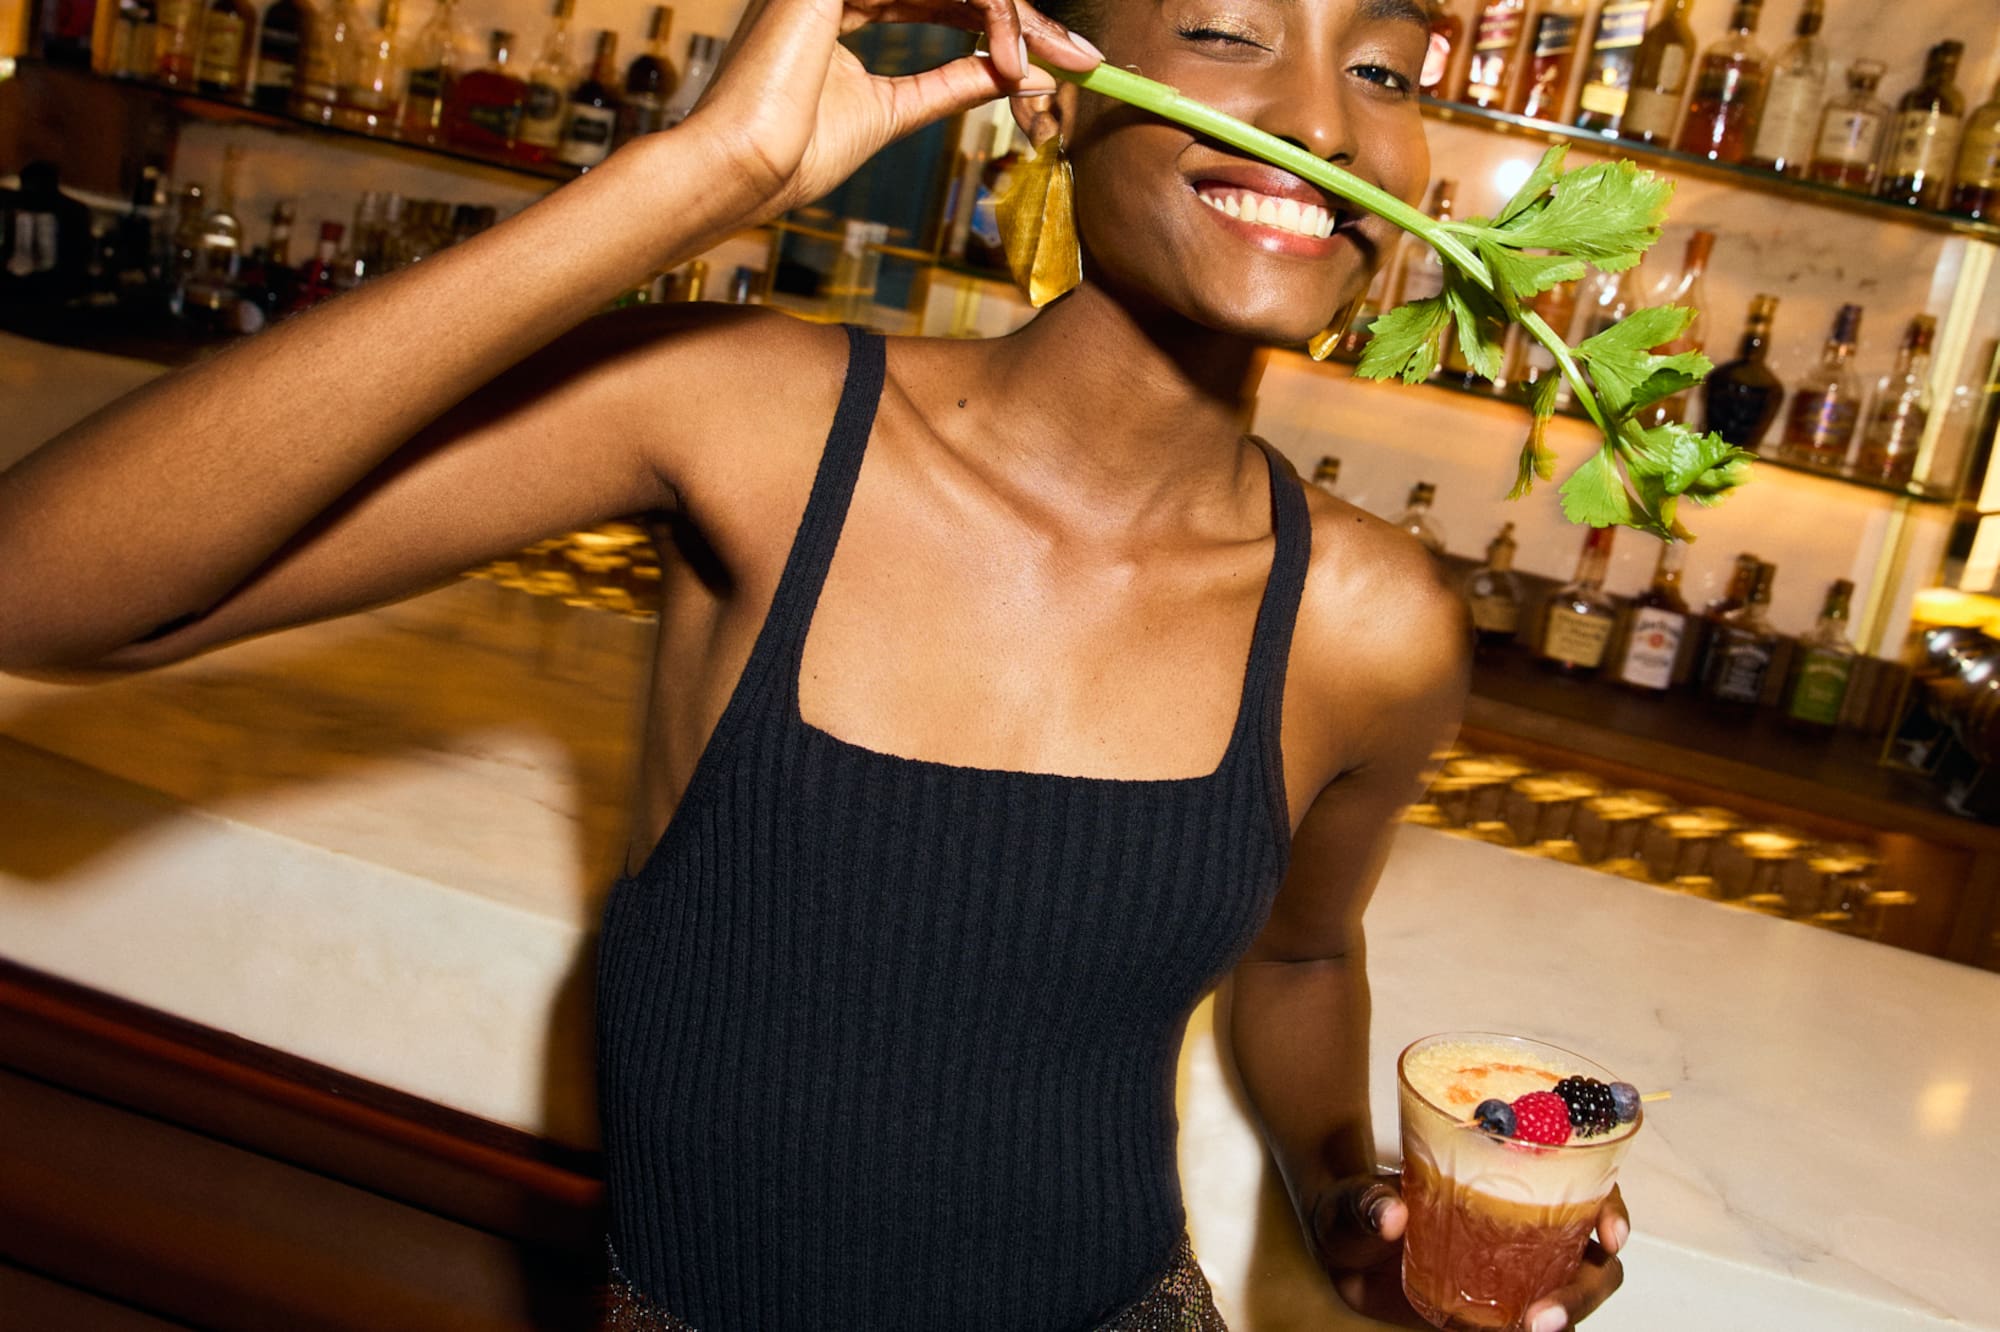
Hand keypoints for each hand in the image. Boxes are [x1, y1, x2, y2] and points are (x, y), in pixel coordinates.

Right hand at [686, 0, 1101, 219]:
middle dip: (1029, 19)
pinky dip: (988, 12)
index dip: (1005, 26)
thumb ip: (953, 83)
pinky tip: (1008, 57)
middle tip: (1082, 61)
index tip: (1064, 65)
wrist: (746, 167)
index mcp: (842, 3)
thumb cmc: (796, 152)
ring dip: (1016, 17)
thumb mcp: (895, 111)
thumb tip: (1019, 72)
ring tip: (1046, 66)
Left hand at [1313, 1173, 1630, 1331]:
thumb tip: (1391, 1217)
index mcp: (1509, 1176)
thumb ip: (1366, 1204)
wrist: (1343, 1251)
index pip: (1583, 1182)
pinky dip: (1546, 1330)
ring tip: (1530, 1329)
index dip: (1610, 1205)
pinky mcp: (1504, 1310)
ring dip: (1569, 1314)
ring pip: (1577, 1293)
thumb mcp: (1353, 1200)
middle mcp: (1529, 1223)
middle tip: (1545, 1314)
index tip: (1611, 1235)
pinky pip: (1541, 1324)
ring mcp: (1521, 1270)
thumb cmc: (1357, 1208)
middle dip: (1586, 1287)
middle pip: (1593, 1255)